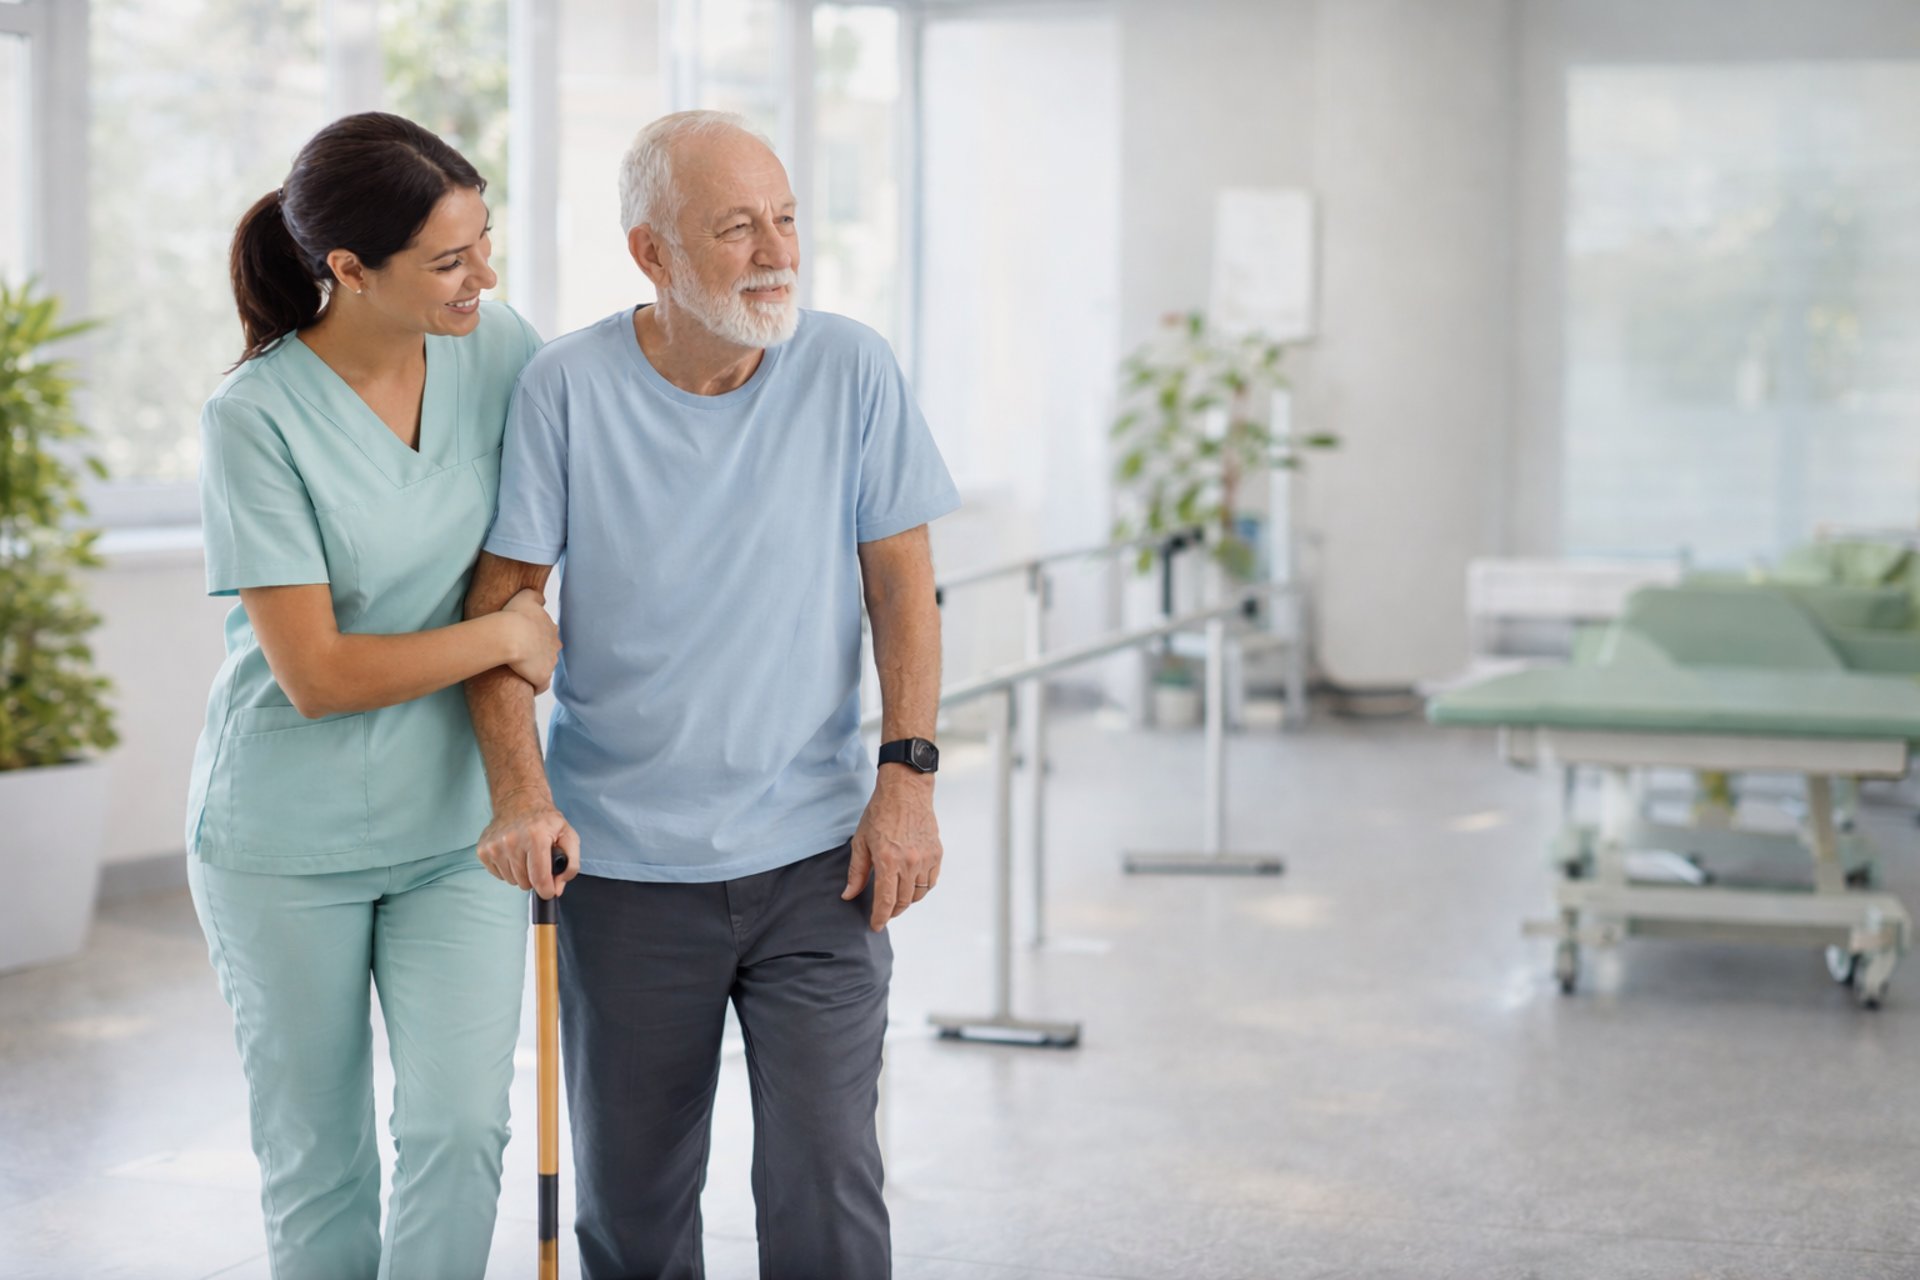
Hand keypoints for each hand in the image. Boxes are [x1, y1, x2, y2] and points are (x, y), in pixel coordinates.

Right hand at [477, 789, 580, 899]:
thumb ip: (571, 864)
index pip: (539, 878)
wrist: (519, 801)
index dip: (547, 890)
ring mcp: (494, 846)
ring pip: (511, 881)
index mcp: (536, 837)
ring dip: (520, 874)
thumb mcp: (568, 836)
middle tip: (537, 861)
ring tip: (525, 855)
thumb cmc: (545, 820)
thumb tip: (557, 887)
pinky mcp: (483, 850)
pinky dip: (507, 870)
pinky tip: (512, 854)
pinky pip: (498, 875)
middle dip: (534, 878)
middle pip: (525, 882)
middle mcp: (512, 841)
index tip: (549, 890)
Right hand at [500, 588, 560, 692]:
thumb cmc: (515, 615)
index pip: (547, 636)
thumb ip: (535, 596)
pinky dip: (535, 686)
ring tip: (519, 671)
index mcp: (551, 629)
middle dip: (537, 655)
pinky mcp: (542, 676)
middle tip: (520, 656)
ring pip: (545, 668)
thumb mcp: (525, 597)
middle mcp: (555, 646)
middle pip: (548, 652)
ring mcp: (550, 662)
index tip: (521, 641)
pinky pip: (541, 685)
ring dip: (534, 670)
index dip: (535, 639)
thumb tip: (541, 599)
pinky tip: (525, 684)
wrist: (510, 635)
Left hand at [842, 770, 940, 930]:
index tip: (875, 926)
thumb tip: (848, 895)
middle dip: (892, 911)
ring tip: (896, 898)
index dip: (880, 918)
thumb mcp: (861, 841)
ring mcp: (925, 858)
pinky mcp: (936, 852)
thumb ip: (856, 872)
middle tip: (884, 913)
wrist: (905, 790)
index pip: (885, 901)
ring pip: (918, 894)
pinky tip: (912, 885)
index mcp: (888, 860)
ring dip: (907, 900)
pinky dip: (922, 888)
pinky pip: (931, 881)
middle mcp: (909, 862)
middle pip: (903, 901)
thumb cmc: (880, 812)